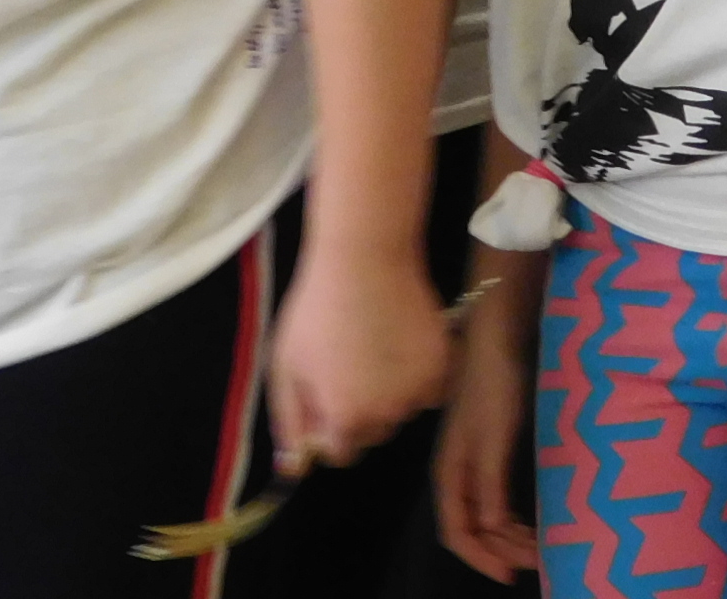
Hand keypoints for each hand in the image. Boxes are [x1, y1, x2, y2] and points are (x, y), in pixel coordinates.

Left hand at [268, 244, 448, 470]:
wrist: (365, 258)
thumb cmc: (315, 309)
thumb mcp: (284, 365)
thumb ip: (289, 421)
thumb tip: (294, 467)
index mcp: (346, 420)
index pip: (340, 452)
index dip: (327, 424)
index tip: (323, 391)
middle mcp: (387, 417)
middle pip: (371, 433)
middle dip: (358, 409)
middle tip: (346, 362)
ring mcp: (419, 394)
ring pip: (401, 411)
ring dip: (388, 392)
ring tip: (372, 345)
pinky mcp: (443, 368)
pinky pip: (429, 390)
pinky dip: (417, 375)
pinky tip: (399, 341)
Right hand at [433, 306, 538, 581]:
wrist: (496, 334)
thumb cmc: (493, 384)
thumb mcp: (492, 437)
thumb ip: (487, 485)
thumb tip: (488, 529)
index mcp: (449, 471)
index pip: (456, 531)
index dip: (481, 557)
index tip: (512, 575)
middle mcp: (456, 471)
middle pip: (471, 527)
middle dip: (502, 550)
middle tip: (541, 560)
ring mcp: (472, 460)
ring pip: (485, 514)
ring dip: (510, 535)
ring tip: (543, 544)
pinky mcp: (489, 449)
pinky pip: (497, 497)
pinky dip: (514, 515)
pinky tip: (535, 518)